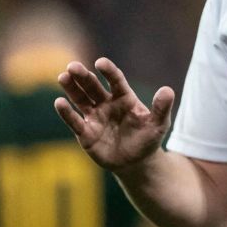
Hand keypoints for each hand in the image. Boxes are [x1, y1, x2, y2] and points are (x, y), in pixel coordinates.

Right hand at [55, 58, 174, 173]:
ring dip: (71, 88)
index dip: (108, 71)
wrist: (136, 163)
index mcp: (124, 97)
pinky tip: (59, 102)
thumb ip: (161, 108)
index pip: (115, 80)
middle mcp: (106, 103)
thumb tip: (167, 90)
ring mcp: (94, 117)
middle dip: (82, 76)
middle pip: (92, 86)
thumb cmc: (147, 139)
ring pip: (80, 99)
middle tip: (72, 66)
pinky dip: (67, 112)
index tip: (100, 63)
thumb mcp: (159, 125)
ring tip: (63, 77)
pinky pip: (75, 121)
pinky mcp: (85, 133)